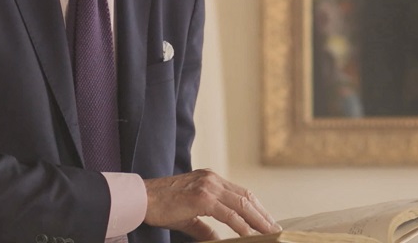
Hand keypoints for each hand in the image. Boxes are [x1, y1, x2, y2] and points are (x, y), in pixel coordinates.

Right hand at [144, 169, 280, 240]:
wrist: (141, 199)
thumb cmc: (161, 206)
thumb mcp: (188, 216)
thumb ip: (206, 227)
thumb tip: (218, 240)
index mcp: (211, 180)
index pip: (241, 193)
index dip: (256, 208)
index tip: (267, 222)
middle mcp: (213, 179)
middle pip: (246, 197)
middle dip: (263, 215)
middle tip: (276, 230)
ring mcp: (209, 186)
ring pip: (242, 204)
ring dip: (258, 221)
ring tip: (270, 234)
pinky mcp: (203, 197)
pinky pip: (229, 214)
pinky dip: (242, 226)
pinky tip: (251, 235)